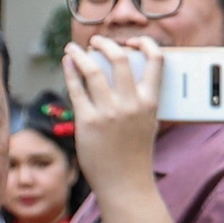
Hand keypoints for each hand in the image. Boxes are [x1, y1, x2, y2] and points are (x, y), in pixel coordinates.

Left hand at [61, 35, 162, 193]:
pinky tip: (67, 63)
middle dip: (106, 44)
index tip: (134, 40)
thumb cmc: (136, 151)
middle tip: (97, 41)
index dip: (145, 44)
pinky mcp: (87, 121)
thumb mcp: (149, 120)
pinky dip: (70, 72)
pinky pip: (77, 89)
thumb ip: (141, 98)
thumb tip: (122, 72)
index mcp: (151, 101)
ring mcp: (108, 112)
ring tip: (74, 49)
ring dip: (81, 54)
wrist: (125, 182)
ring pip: (93, 70)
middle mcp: (131, 103)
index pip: (156, 60)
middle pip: (120, 59)